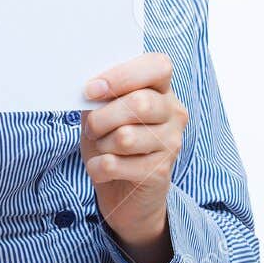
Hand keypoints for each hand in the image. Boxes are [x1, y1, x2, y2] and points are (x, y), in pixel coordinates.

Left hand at [80, 52, 187, 262]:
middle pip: (138, 103)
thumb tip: (90, 88)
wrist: (126, 196)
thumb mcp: (104, 115)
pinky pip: (115, 164)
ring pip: (125, 136)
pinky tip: (102, 170)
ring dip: (100, 144)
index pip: (158, 66)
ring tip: (101, 149)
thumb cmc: (113, 147)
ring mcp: (171, 144)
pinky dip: (98, 167)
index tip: (92, 90)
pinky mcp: (160, 172)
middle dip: (102, 118)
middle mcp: (174, 114)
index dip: (123, 75)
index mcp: (162, 90)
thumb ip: (101, 97)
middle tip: (91, 128)